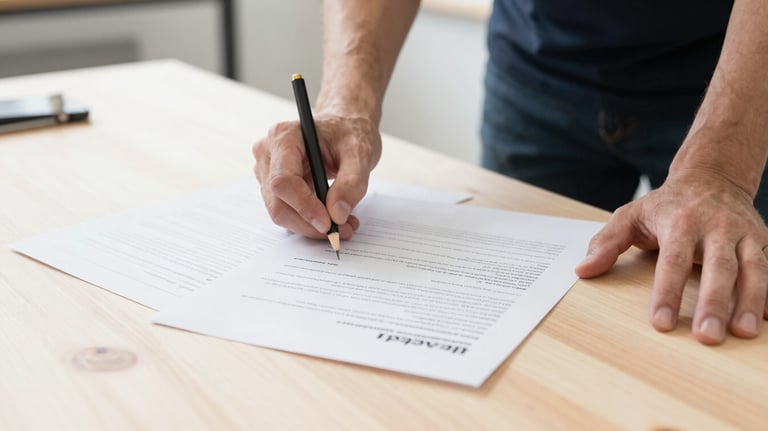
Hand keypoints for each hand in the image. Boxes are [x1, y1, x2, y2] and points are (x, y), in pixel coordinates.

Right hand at [252, 113, 380, 239]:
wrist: (345, 127)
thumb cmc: (349, 132)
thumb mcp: (361, 153)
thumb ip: (352, 182)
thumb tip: (337, 214)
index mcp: (284, 137)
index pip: (283, 181)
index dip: (304, 206)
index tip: (329, 223)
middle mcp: (268, 153)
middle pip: (278, 202)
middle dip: (309, 223)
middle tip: (342, 230)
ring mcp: (267, 170)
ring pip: (281, 212)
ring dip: (311, 226)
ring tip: (344, 223)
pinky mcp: (274, 186)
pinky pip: (287, 212)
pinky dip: (310, 222)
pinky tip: (333, 217)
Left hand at [576, 171, 767, 343]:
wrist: (711, 177)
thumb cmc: (665, 205)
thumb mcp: (630, 216)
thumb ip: (606, 243)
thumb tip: (582, 270)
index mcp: (680, 222)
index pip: (673, 261)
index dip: (667, 292)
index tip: (661, 323)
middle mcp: (716, 227)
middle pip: (718, 267)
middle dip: (714, 303)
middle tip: (707, 337)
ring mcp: (744, 233)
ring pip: (754, 268)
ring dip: (751, 301)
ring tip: (744, 333)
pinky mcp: (764, 240)